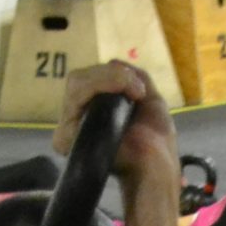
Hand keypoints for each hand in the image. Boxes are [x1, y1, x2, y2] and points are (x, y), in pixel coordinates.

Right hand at [55, 60, 174, 182]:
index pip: (87, 79)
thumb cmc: (156, 139)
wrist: (157, 164)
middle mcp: (77, 118)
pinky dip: (102, 85)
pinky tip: (126, 96)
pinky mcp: (68, 134)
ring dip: (110, 78)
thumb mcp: (148, 98)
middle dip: (111, 74)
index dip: (111, 74)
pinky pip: (76, 94)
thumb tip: (113, 61)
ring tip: (135, 93)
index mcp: (92, 112)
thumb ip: (131, 77)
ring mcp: (70, 126)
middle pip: (79, 77)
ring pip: (77, 82)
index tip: (138, 87)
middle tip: (137, 88)